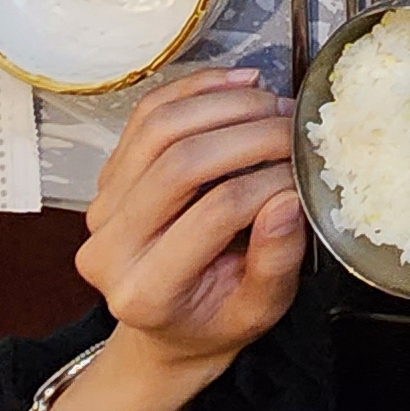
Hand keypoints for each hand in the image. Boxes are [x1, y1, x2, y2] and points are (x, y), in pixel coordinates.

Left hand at [52, 68, 305, 410]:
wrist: (169, 326)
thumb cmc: (218, 319)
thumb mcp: (260, 310)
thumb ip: (275, 262)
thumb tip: (289, 199)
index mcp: (146, 291)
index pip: (214, 213)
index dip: (269, 182)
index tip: (307, 169)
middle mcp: (109, 246)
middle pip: (180, 163)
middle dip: (250, 133)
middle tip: (297, 125)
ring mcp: (101, 207)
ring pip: (159, 128)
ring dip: (224, 103)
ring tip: (274, 104)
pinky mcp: (108, 176)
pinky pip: (147, 114)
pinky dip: (195, 88)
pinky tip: (240, 84)